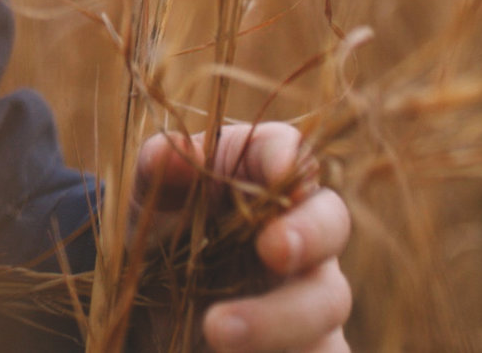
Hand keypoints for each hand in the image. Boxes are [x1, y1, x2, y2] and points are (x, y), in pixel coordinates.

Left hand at [134, 122, 351, 352]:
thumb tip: (177, 149)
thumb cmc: (161, 238)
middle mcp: (302, 231)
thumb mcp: (150, 204)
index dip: (287, 158)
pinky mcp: (313, 348)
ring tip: (217, 331)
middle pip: (331, 223)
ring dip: (278, 319)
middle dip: (309, 234)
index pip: (288, 151)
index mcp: (262, 178)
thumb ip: (160, 170)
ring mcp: (313, 295)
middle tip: (272, 250)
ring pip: (327, 302)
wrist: (154, 314)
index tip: (277, 173)